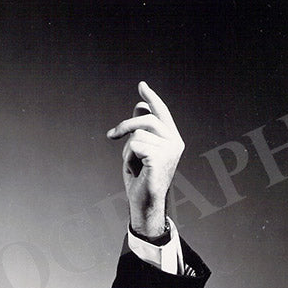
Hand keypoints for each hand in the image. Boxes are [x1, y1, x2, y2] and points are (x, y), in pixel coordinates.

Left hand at [106, 82, 184, 237]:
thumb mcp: (139, 149)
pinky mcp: (161, 158)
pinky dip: (128, 157)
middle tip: (111, 135)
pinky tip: (135, 169)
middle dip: (125, 125)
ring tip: (133, 164)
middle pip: (147, 119)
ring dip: (127, 150)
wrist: (144, 202)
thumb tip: (140, 105)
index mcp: (172, 138)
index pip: (161, 112)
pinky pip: (135, 145)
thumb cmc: (141, 178)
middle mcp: (176, 142)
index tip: (141, 85)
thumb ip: (141, 128)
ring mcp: (170, 150)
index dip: (151, 98)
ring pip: (137, 133)